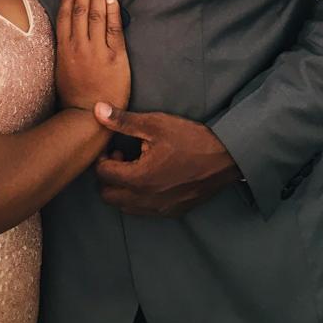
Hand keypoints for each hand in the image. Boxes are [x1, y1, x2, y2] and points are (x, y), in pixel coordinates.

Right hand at [55, 0, 129, 111]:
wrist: (86, 119)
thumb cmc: (74, 98)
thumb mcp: (61, 70)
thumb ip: (64, 50)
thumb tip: (67, 33)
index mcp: (63, 49)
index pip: (65, 14)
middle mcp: (78, 45)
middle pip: (81, 9)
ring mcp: (96, 50)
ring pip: (95, 14)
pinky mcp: (114, 56)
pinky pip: (113, 28)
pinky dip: (112, 10)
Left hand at [93, 104, 240, 216]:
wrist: (224, 158)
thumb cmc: (189, 139)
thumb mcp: (155, 124)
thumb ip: (123, 121)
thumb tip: (97, 110)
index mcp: (139, 178)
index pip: (103, 174)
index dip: (102, 158)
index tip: (113, 146)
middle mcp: (146, 199)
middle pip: (108, 195)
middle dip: (108, 176)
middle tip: (122, 157)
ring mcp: (159, 209)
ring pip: (124, 206)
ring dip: (121, 189)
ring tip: (136, 166)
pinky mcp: (171, 212)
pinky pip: (142, 211)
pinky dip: (137, 198)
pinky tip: (150, 178)